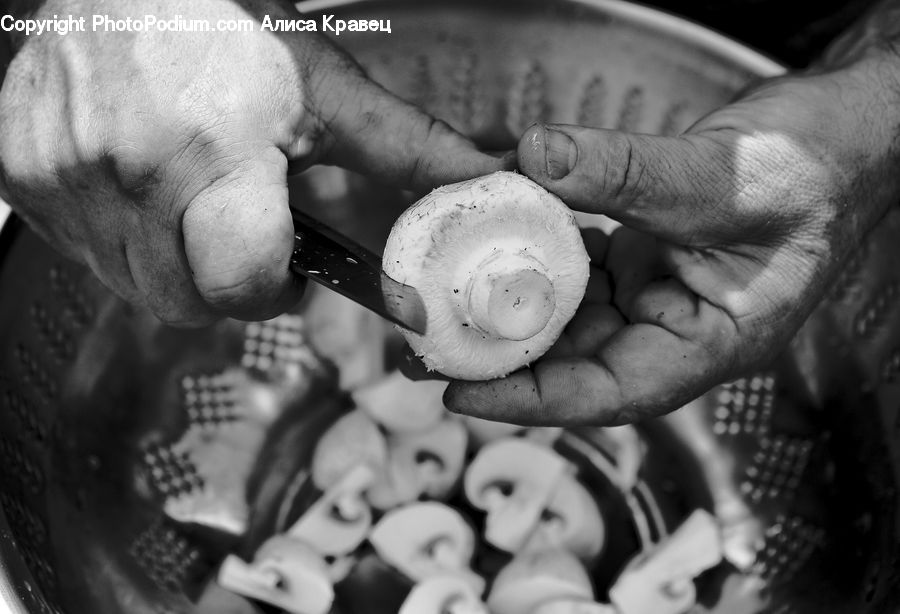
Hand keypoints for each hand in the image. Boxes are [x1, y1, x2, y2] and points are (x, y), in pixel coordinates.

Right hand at [0, 0, 502, 325]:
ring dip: (178, 267)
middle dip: (227, 286)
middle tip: (244, 234)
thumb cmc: (229, 27)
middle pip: (185, 303)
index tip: (286, 265)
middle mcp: (126, 170)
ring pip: (136, 287)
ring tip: (198, 204)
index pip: (241, 285)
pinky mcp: (25, 180)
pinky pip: (87, 254)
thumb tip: (488, 186)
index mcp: (214, 150)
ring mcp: (64, 178)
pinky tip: (147, 191)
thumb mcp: (328, 89)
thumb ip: (410, 150)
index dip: (273, 288)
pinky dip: (127, 242)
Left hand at [443, 54, 899, 424]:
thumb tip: (535, 159)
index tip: (461, 392)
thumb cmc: (813, 172)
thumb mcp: (720, 178)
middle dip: (505, 358)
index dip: (531, 399)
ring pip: (572, 320)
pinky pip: (580, 274)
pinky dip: (541, 262)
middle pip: (576, 364)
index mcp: (710, 344)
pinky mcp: (645, 260)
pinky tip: (503, 245)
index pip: (608, 393)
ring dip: (514, 310)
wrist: (839, 136)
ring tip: (449, 301)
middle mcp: (678, 330)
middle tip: (431, 347)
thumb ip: (626, 173)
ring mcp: (659, 296)